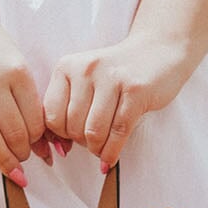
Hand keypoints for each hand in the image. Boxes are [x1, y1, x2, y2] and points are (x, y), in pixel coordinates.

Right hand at [0, 0, 54, 186]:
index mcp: (15, 69)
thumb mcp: (13, 58)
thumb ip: (25, 94)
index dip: (39, 140)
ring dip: (1, 159)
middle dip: (22, 154)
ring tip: (9, 169)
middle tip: (22, 160)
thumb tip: (42, 136)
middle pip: (14, 131)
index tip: (39, 148)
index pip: (35, 118)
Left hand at [42, 31, 191, 171]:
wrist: (157, 51)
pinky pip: (119, 131)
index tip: (71, 139)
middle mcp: (86, 69)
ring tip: (102, 150)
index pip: (50, 115)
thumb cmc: (116, 74)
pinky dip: (113, 151)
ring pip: (94, 132)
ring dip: (98, 149)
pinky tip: (112, 157)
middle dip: (81, 144)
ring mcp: (111, 78)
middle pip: (72, 127)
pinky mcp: (135, 90)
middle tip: (93, 143)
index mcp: (66, 67)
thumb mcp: (84, 82)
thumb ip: (67, 108)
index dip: (60, 135)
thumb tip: (60, 149)